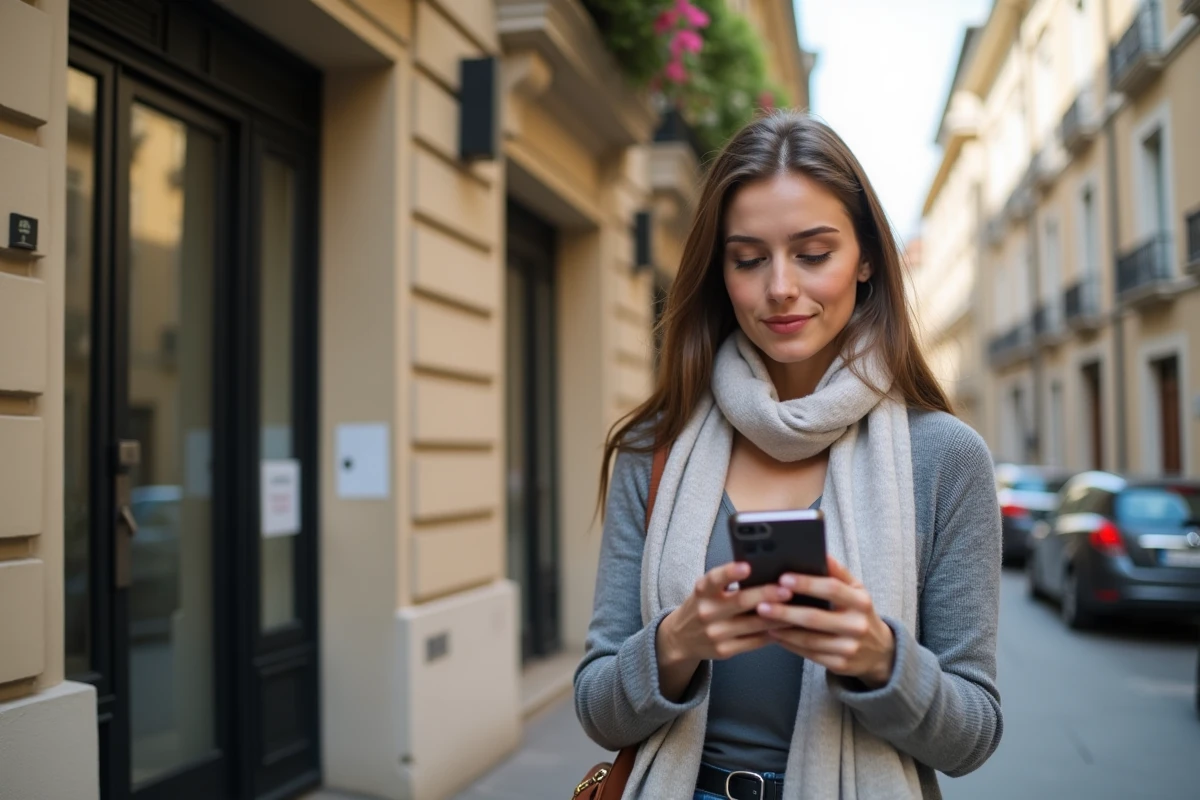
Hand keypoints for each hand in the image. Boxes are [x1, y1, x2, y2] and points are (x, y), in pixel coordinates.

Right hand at [659, 561, 793, 664]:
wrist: (680, 638)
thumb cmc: (701, 606)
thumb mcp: (706, 590)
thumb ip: (726, 582)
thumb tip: (764, 571)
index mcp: (702, 591)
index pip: (714, 579)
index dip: (730, 572)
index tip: (746, 566)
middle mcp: (707, 612)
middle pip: (741, 602)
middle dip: (766, 595)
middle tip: (788, 589)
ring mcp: (716, 633)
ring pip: (754, 624)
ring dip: (778, 616)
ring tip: (797, 607)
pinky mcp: (725, 650)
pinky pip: (755, 641)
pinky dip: (772, 633)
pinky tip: (786, 626)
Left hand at [755, 555, 896, 687]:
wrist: (880, 651)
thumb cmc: (859, 612)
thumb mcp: (856, 590)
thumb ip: (838, 572)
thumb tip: (820, 552)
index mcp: (861, 602)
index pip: (832, 589)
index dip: (807, 584)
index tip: (783, 579)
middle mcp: (857, 626)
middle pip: (815, 618)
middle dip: (785, 611)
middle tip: (761, 604)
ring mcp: (849, 648)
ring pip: (809, 639)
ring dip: (783, 629)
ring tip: (763, 619)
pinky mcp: (840, 665)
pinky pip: (809, 654)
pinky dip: (789, 644)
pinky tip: (775, 634)